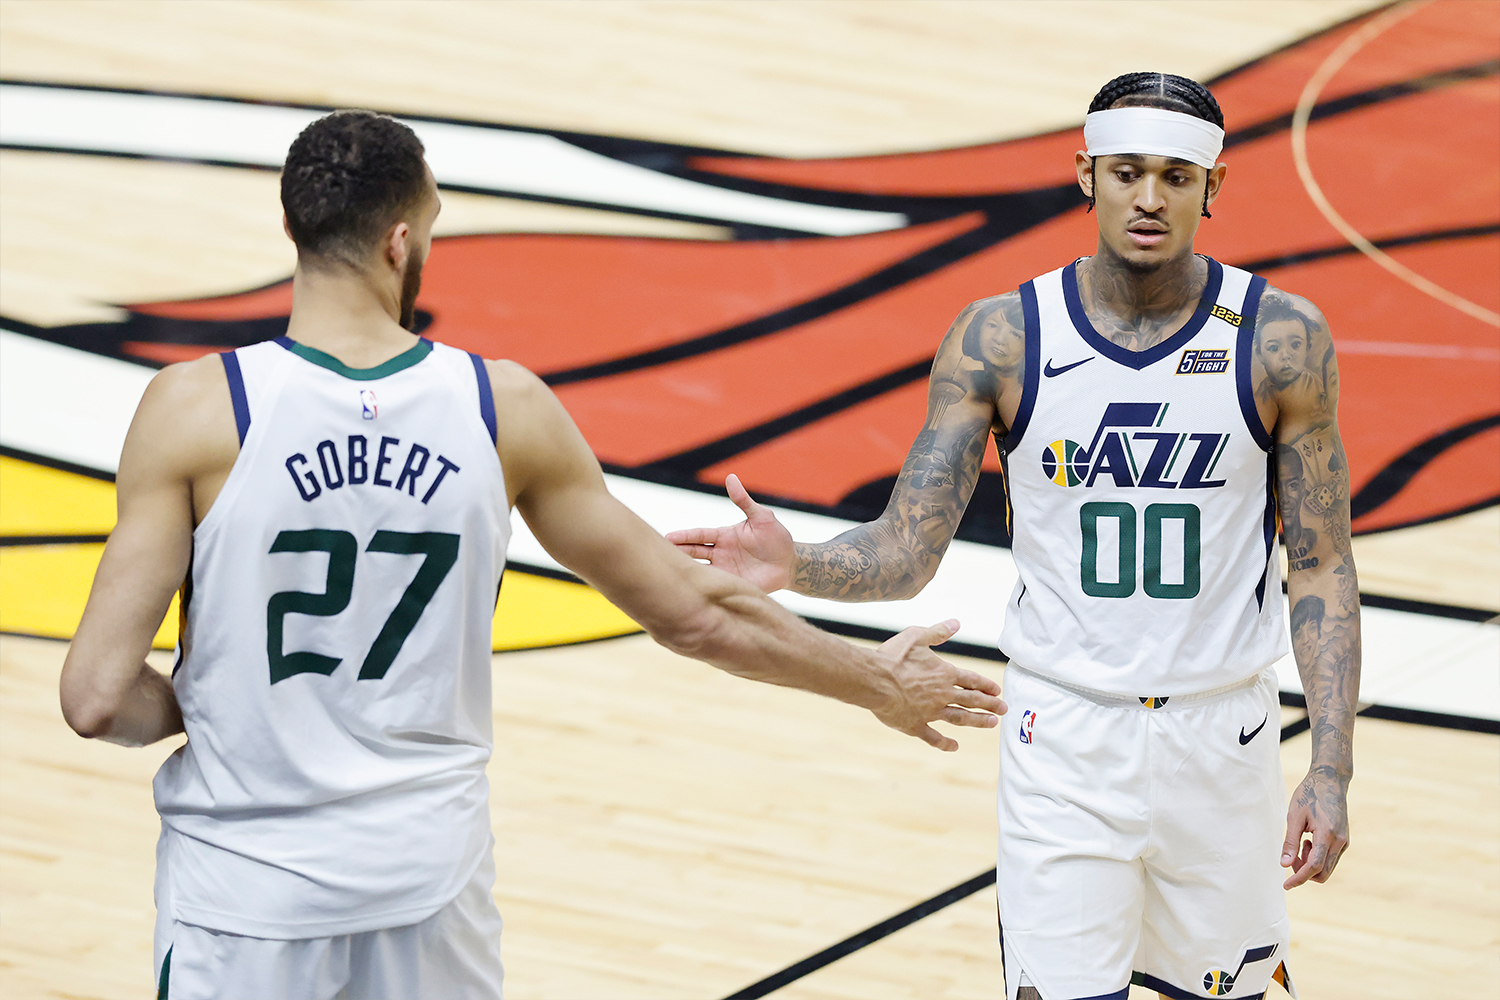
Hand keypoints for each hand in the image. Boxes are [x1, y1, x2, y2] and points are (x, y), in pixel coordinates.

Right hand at [666, 474, 794, 592]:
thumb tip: (731, 477)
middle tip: (660, 556)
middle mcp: (720, 553)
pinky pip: (716, 588)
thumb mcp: (762, 517)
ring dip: (687, 572)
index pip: (699, 535)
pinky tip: (690, 593)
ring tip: (670, 574)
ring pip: (700, 571)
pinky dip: (704, 590)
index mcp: (723, 536)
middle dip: (677, 553)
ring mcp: (725, 571)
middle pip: (693, 553)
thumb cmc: (776, 538)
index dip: (684, 536)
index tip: (667, 537)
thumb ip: (744, 501)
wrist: (790, 563)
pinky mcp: (733, 585)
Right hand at [872, 619, 1005, 750]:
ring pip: (960, 718)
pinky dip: (945, 743)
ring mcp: (930, 712)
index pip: (971, 680)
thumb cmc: (892, 657)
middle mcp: (942, 694)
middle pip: (972, 700)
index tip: (997, 690)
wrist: (874, 681)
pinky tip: (954, 747)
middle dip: (990, 705)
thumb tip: (956, 623)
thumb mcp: (916, 636)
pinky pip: (934, 737)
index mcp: (943, 673)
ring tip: (991, 724)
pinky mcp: (916, 725)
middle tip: (1004, 709)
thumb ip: (937, 632)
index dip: (986, 685)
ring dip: (977, 721)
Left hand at [1281, 767, 1349, 887]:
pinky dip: (1318, 857)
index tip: (1286, 885)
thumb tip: (1283, 865)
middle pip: (1323, 872)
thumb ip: (1290, 842)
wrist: (1330, 781)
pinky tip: (1309, 840)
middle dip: (1304, 872)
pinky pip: (1331, 858)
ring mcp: (1345, 842)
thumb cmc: (1309, 795)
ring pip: (1328, 867)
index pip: (1314, 867)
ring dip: (1311, 863)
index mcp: (1327, 835)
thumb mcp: (1294, 816)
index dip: (1299, 878)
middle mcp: (1340, 841)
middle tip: (1291, 856)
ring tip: (1301, 842)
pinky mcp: (1345, 840)